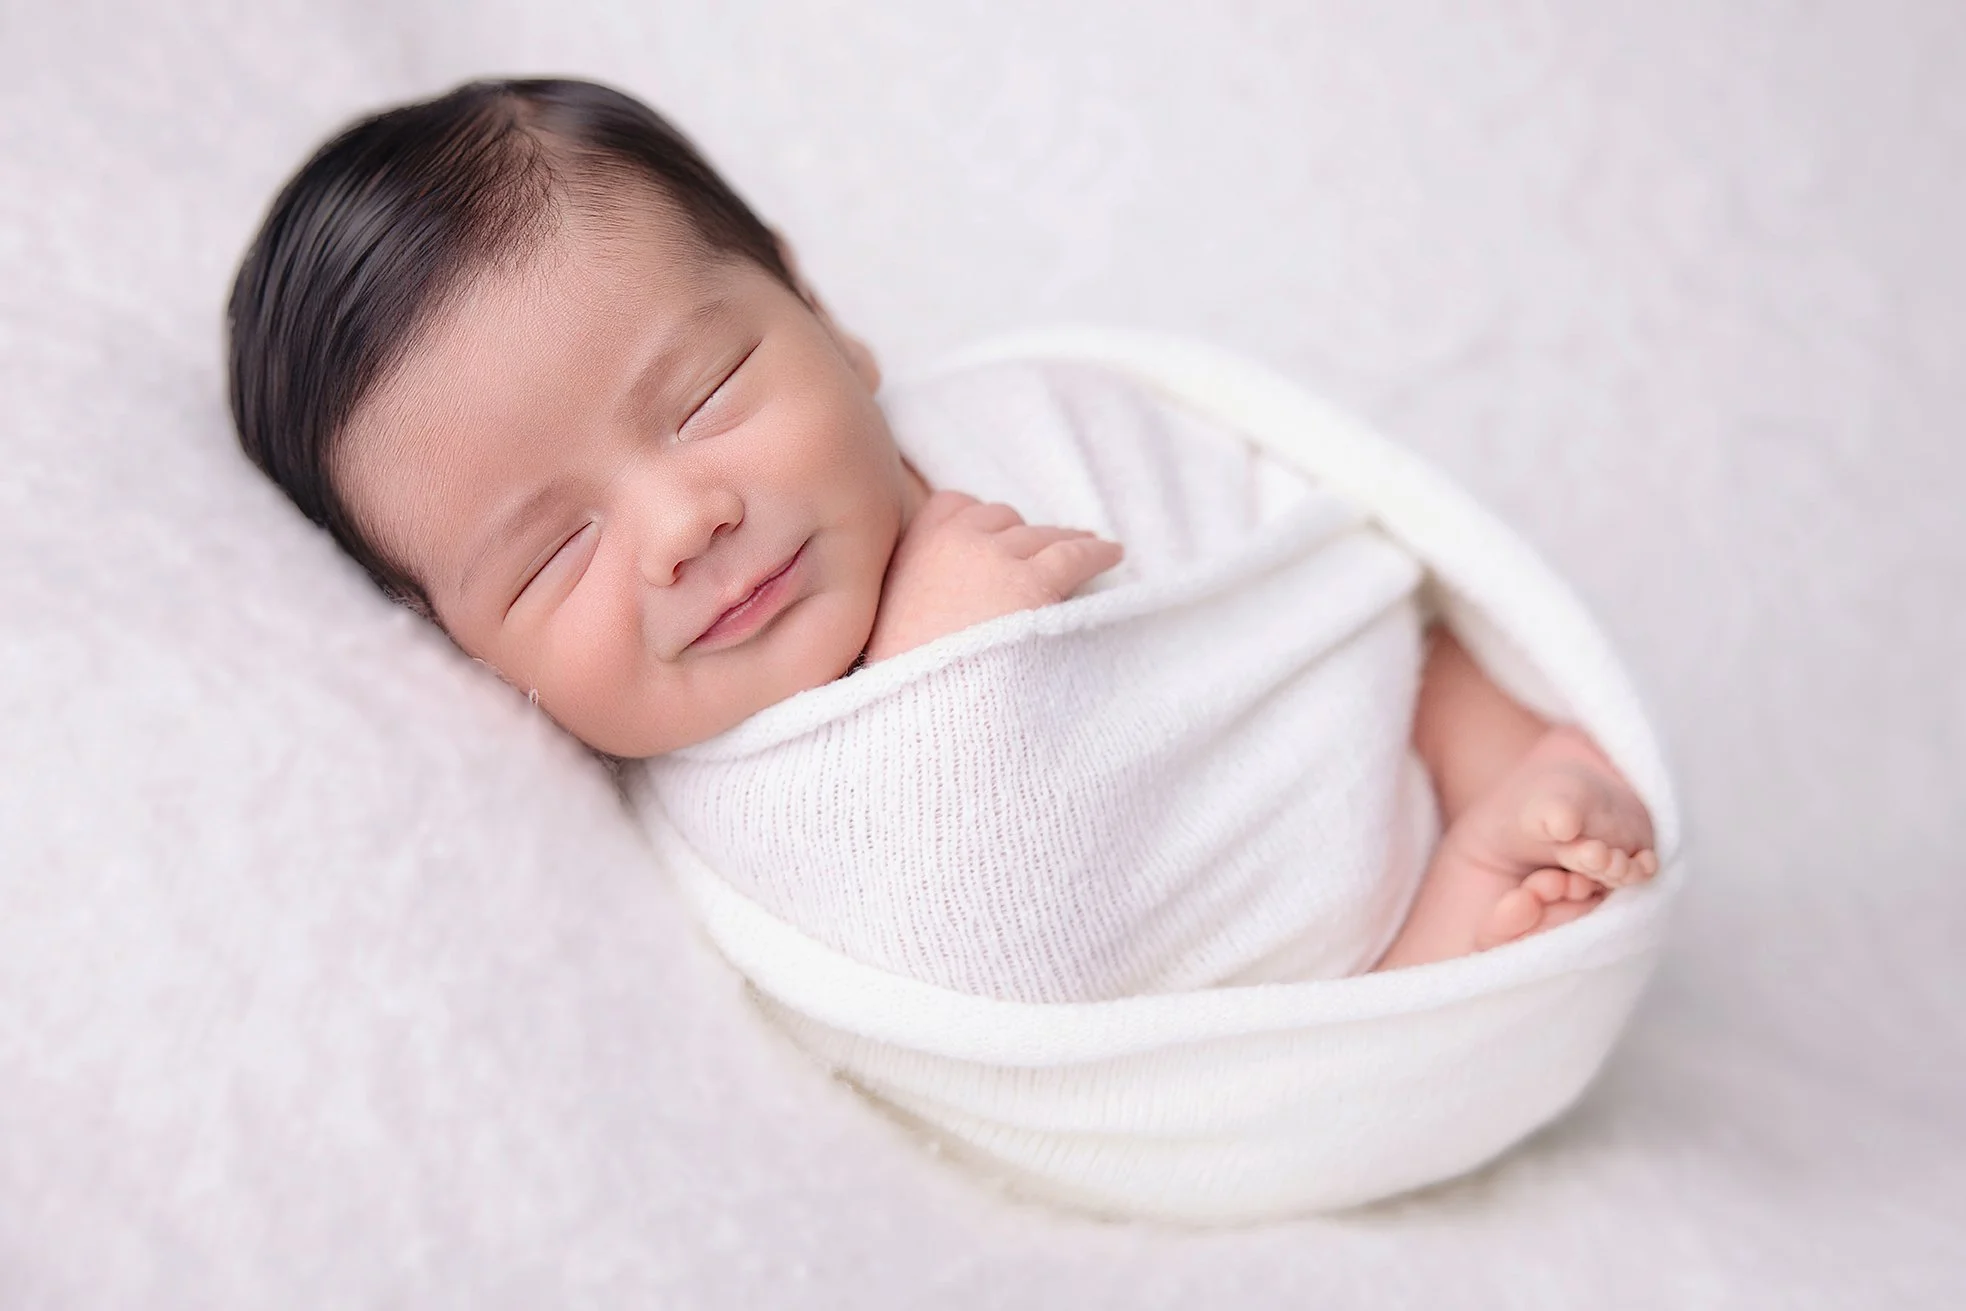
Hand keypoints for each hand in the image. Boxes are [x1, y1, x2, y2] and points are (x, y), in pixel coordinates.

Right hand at [863, 490, 1123, 661]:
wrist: (920, 716)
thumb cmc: (906, 687)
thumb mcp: (889, 627)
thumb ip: (917, 598)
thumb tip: (947, 603)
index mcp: (912, 550)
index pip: (953, 506)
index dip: (978, 522)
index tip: (994, 538)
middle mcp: (954, 542)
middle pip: (1002, 519)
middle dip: (1022, 536)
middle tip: (1044, 552)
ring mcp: (995, 559)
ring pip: (1042, 536)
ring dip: (1061, 542)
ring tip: (1086, 547)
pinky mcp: (1033, 584)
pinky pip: (1075, 555)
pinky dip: (1097, 553)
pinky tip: (1111, 555)